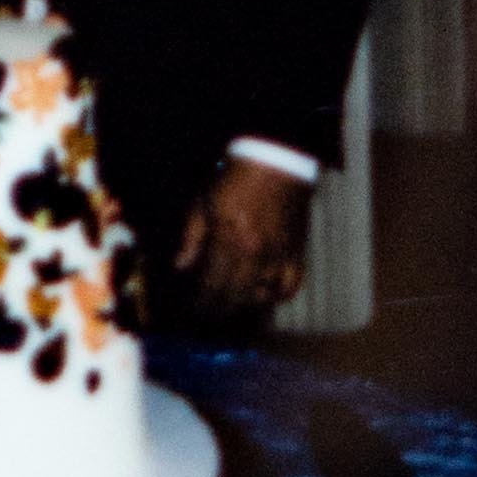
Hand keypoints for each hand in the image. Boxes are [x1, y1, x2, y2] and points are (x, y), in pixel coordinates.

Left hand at [174, 157, 313, 313]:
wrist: (275, 162)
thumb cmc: (236, 178)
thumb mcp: (203, 203)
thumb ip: (191, 237)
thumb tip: (180, 266)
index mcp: (229, 241)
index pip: (211, 286)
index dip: (199, 303)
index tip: (191, 309)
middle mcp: (255, 254)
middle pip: (234, 297)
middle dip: (217, 310)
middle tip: (207, 314)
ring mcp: (278, 256)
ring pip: (261, 297)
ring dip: (243, 305)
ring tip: (230, 305)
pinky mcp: (295, 253)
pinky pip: (289, 288)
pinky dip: (276, 297)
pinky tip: (264, 295)